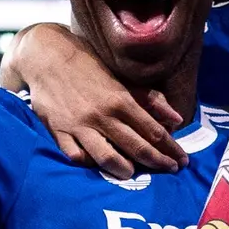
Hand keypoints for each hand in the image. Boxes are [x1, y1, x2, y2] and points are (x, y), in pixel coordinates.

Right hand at [9, 24, 183, 179]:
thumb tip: (176, 119)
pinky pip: (76, 157)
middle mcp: (102, 115)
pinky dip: (89, 164)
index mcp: (120, 100)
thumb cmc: (86, 65)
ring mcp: (79, 125)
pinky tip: (98, 165)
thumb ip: (149, 100)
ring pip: (107, 158)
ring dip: (125, 170)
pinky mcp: (59, 131)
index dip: (171, 148)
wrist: (45, 56)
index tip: (182, 160)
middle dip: (158, 162)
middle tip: (171, 171)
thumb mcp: (120, 78)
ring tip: (133, 173)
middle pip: (137, 147)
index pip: (153, 131)